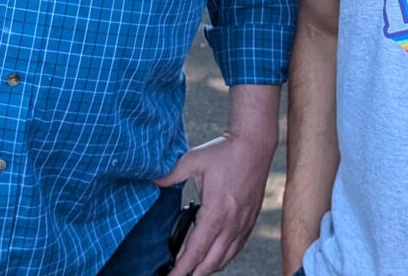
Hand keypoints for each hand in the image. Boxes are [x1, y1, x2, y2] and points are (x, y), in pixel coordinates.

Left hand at [153, 130, 275, 275]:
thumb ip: (171, 174)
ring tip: (193, 272)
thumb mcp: (193, 160)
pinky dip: (223, 258)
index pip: (196, 251)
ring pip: (225, 259)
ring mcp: (243, 224)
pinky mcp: (250, 220)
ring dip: (208, 269)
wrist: (254, 144)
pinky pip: (236, 249)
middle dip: (193, 274)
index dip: (182, 269)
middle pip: (210, 263)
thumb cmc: (225, 151)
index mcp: (216, 212)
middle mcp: (232, 223)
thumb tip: (153, 181)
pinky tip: (215, 257)